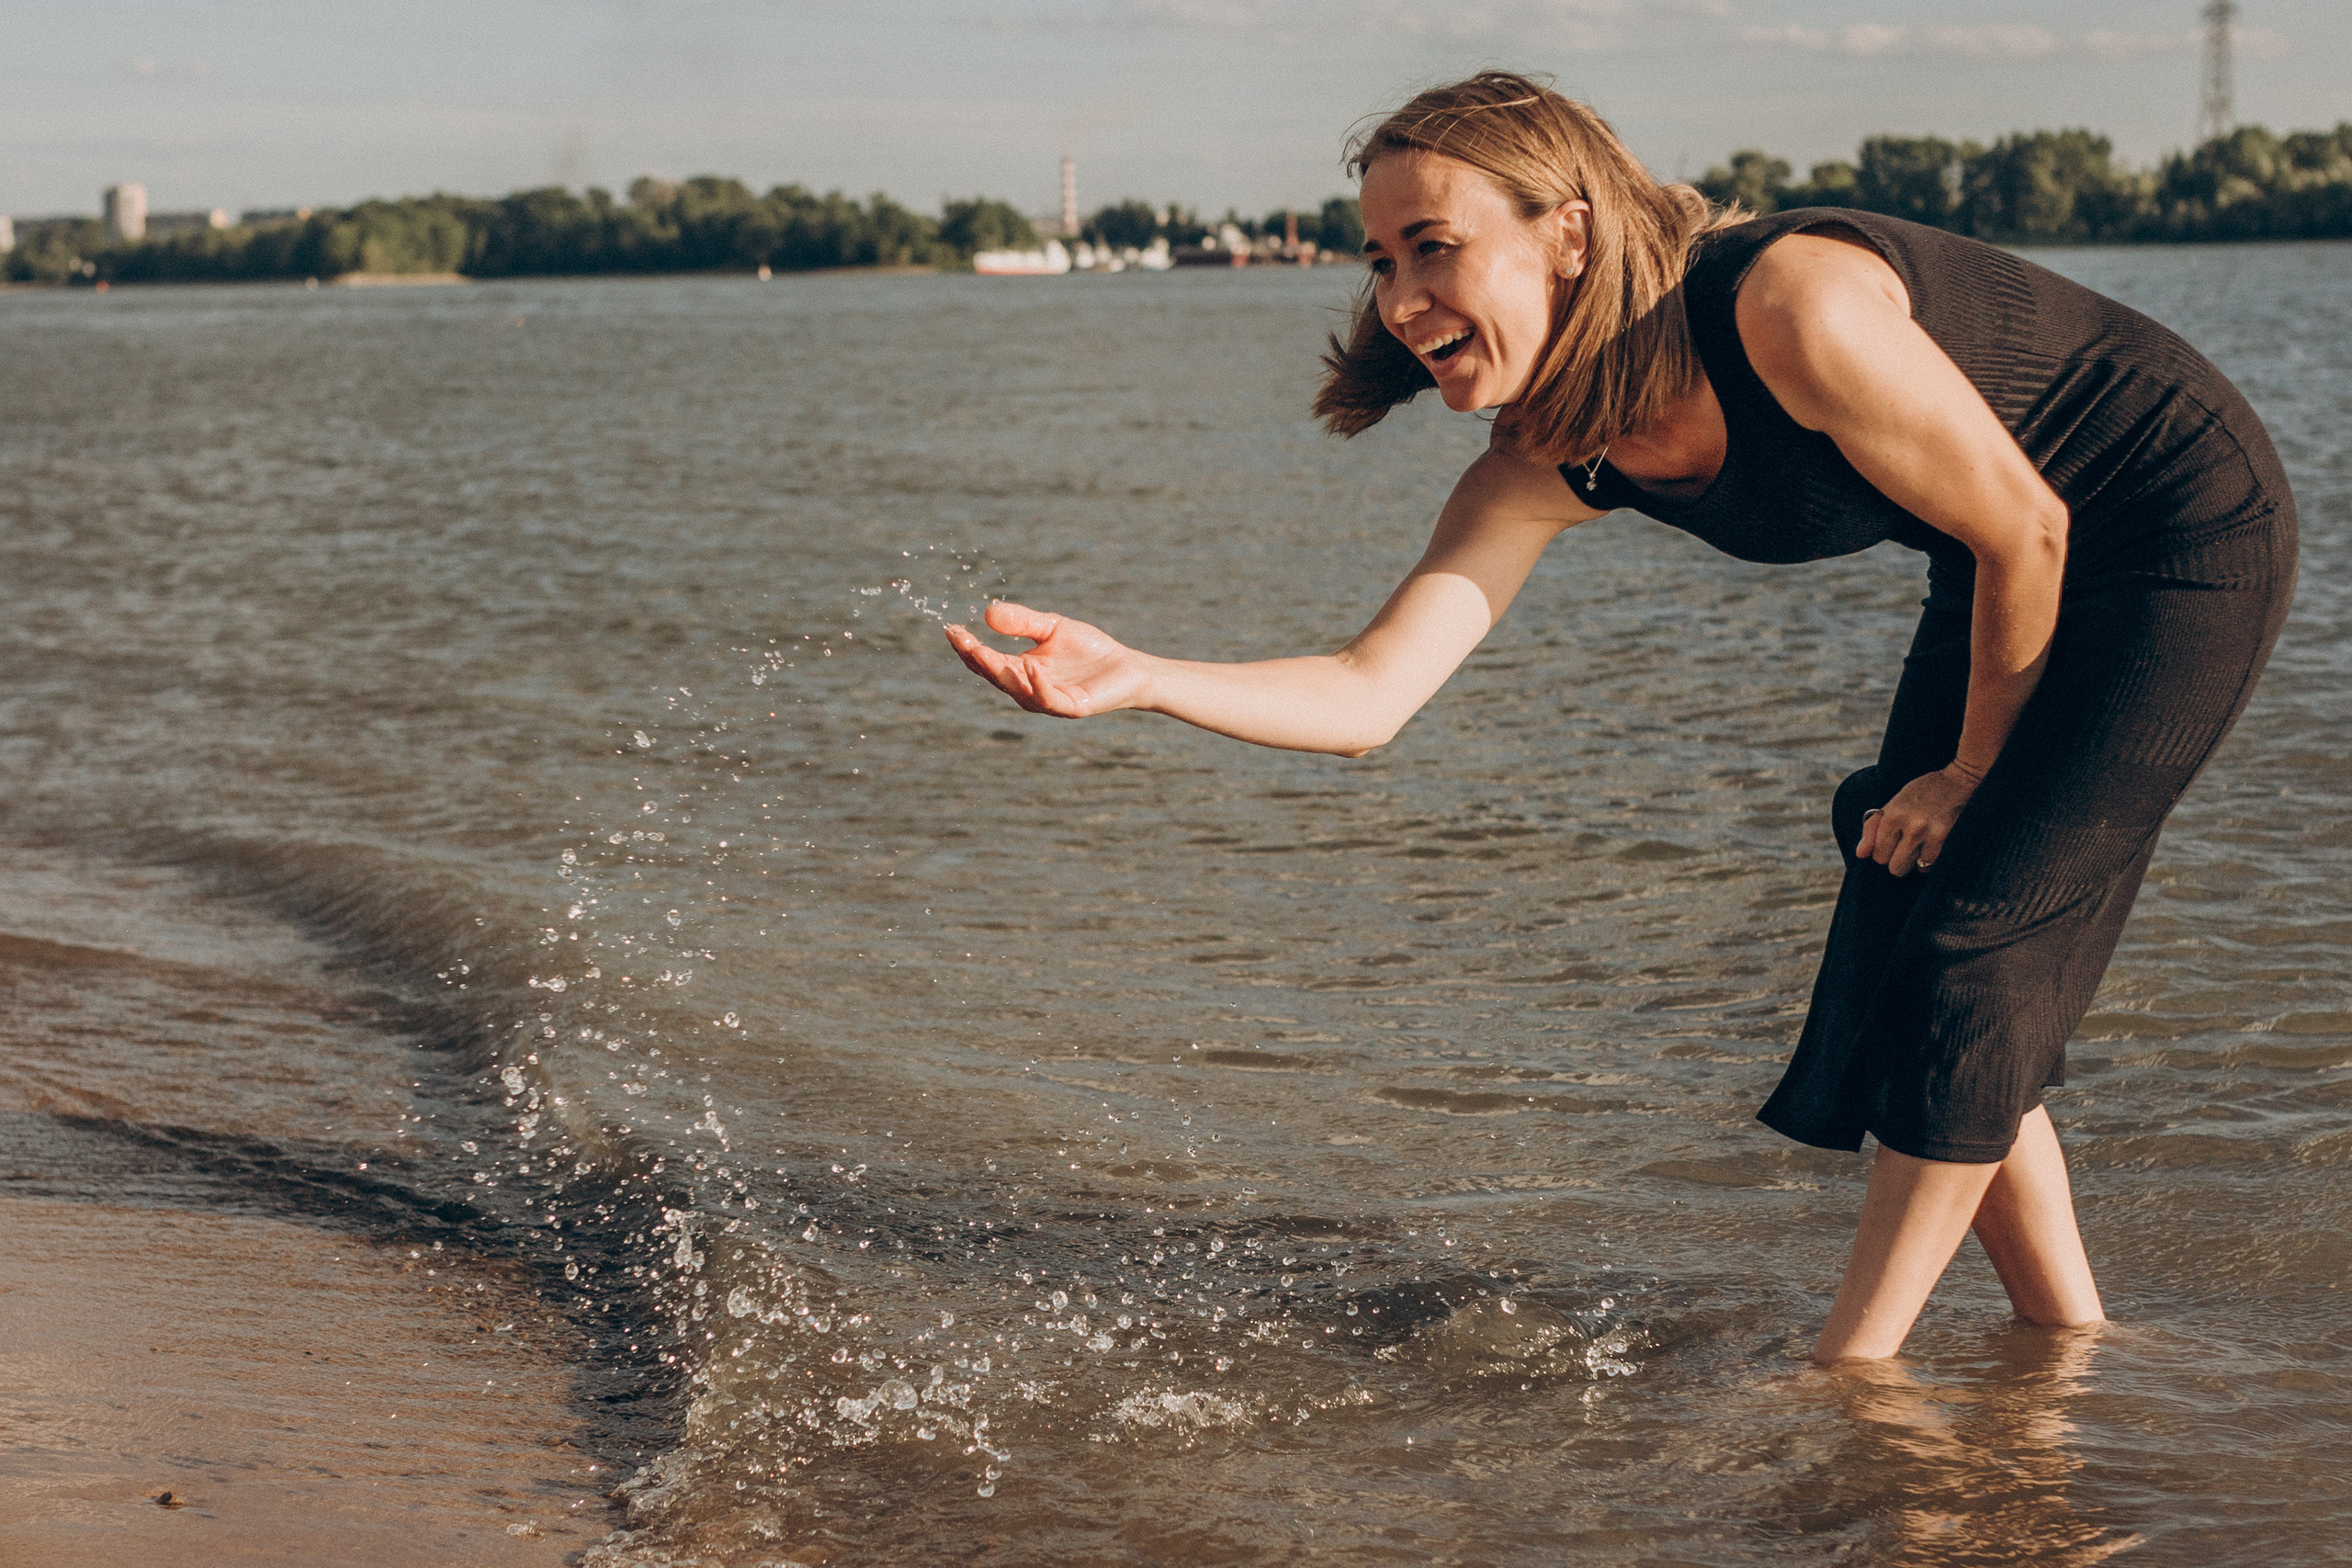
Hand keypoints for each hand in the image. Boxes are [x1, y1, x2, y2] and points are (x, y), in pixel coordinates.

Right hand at [944, 601, 1153, 718]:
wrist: (1128, 668)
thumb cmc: (1089, 651)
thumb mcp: (1051, 627)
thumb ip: (1022, 621)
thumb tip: (987, 613)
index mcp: (1019, 671)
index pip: (986, 661)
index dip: (967, 647)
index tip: (951, 628)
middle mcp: (1028, 690)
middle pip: (994, 676)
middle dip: (975, 658)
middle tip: (960, 639)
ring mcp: (1048, 701)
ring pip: (1016, 690)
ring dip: (999, 672)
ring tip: (983, 651)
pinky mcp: (1070, 707)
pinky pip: (1048, 698)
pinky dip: (1037, 683)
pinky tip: (1029, 665)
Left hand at [1856, 763, 1981, 876]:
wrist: (1957, 781)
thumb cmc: (1921, 793)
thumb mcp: (1892, 804)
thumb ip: (1872, 829)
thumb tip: (1860, 854)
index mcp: (1892, 815)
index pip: (1878, 855)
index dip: (1884, 853)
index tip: (1892, 843)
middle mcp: (1909, 825)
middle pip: (1895, 867)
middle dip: (1898, 861)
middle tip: (1906, 846)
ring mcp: (1929, 832)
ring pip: (1915, 868)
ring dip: (1917, 861)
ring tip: (1921, 844)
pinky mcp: (1947, 838)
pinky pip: (1932, 864)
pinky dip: (1931, 861)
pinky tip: (1932, 847)